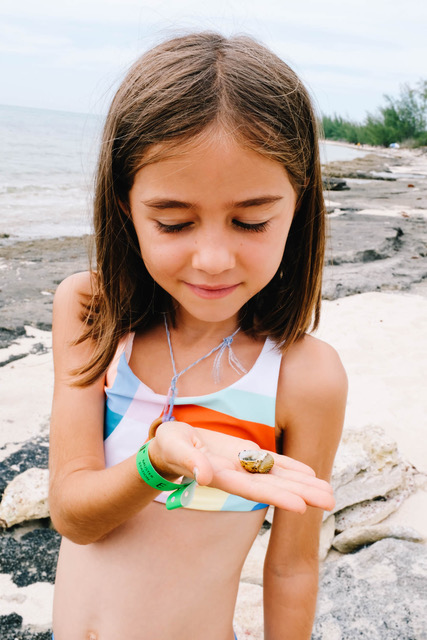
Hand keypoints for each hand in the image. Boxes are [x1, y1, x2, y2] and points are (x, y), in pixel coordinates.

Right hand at [148, 421, 334, 513]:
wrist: (170, 446)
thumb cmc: (168, 445)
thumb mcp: (173, 446)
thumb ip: (189, 459)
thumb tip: (206, 475)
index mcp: (219, 476)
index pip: (251, 489)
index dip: (276, 497)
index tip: (300, 507)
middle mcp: (236, 475)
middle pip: (272, 487)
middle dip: (301, 494)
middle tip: (330, 502)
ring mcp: (242, 466)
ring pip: (277, 477)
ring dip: (303, 485)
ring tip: (329, 493)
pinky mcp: (244, 455)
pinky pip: (271, 463)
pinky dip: (291, 468)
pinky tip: (310, 473)